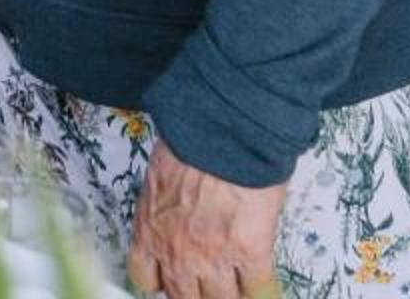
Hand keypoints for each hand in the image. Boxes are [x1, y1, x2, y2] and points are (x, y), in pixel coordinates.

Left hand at [127, 145, 285, 297]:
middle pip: (184, 298)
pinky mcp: (249, 252)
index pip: (145, 278)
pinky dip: (263, 291)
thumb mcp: (162, 175)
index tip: (170, 279)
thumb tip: (180, 211)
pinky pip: (259, 290)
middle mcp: (177, 251)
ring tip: (238, 287)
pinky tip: (265, 286)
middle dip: (197, 294)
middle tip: (208, 286)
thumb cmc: (193, 138)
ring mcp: (214, 256)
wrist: (224, 128)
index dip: (161, 281)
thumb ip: (166, 206)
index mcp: (150, 229)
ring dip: (230, 295)